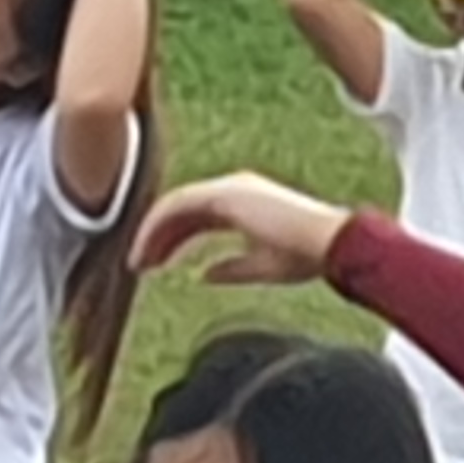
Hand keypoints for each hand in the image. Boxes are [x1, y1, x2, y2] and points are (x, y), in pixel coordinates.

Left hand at [135, 171, 351, 287]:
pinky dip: (156, 227)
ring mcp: (227, 187)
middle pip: (181, 210)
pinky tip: (144, 250)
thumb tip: (203, 275)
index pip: (196, 218)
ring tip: (136, 262)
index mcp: (244, 203)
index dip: (172, 240)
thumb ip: (232, 269)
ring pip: (174, 206)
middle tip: (137, 264)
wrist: (327, 241)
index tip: (155, 264)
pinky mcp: (222, 193)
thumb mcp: (262, 267)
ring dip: (151, 234)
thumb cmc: (306, 255)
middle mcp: (233, 188)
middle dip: (156, 237)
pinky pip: (177, 206)